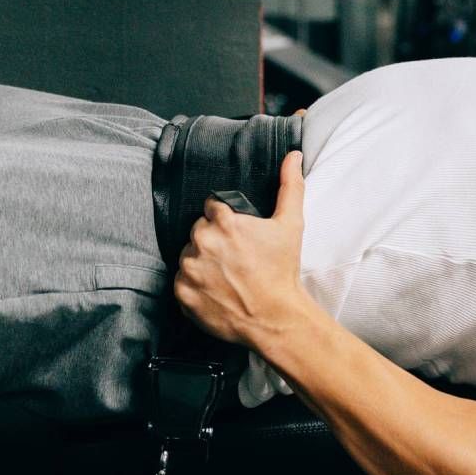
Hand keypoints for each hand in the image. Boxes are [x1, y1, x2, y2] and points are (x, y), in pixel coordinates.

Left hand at [174, 150, 310, 349]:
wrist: (276, 318)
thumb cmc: (283, 271)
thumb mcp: (291, 226)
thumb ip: (290, 187)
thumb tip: (294, 155)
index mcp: (224, 222)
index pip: (212, 209)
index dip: (226, 223)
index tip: (239, 239)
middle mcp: (201, 242)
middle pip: (198, 232)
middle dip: (214, 242)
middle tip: (236, 261)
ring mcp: (189, 268)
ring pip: (188, 256)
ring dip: (202, 264)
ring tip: (227, 278)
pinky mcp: (182, 293)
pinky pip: (182, 283)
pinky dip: (195, 287)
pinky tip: (217, 292)